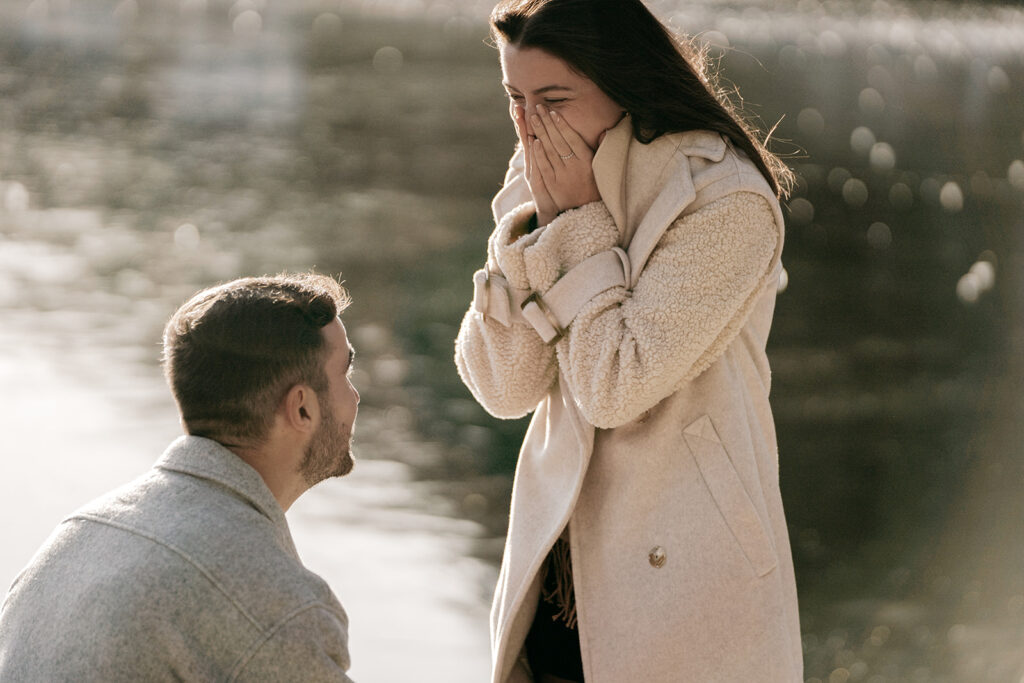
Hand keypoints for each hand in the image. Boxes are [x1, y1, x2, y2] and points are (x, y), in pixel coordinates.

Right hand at [512, 102, 558, 227]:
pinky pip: (537, 165)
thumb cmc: (557, 190)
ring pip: (529, 148)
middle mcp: (532, 164)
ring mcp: (534, 173)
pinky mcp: (538, 183)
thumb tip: (553, 136)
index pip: (529, 136)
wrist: (553, 213)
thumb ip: (557, 151)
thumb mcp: (556, 168)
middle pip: (526, 139)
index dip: (523, 122)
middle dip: (522, 122)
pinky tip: (534, 142)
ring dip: (526, 132)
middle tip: (517, 105)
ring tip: (523, 115)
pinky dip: (535, 154)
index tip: (519, 105)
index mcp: (536, 159)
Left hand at [529, 104, 601, 220]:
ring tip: (532, 117)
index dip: (562, 125)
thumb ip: (601, 150)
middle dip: (547, 123)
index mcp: (587, 161)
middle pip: (558, 141)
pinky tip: (533, 140)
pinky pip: (544, 166)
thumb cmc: (594, 187)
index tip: (554, 112)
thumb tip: (604, 132)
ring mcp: (562, 177)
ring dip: (540, 133)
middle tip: (538, 108)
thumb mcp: (601, 169)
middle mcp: (575, 168)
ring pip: (549, 151)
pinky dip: (538, 153)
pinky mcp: (552, 186)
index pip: (573, 138)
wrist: (586, 213)